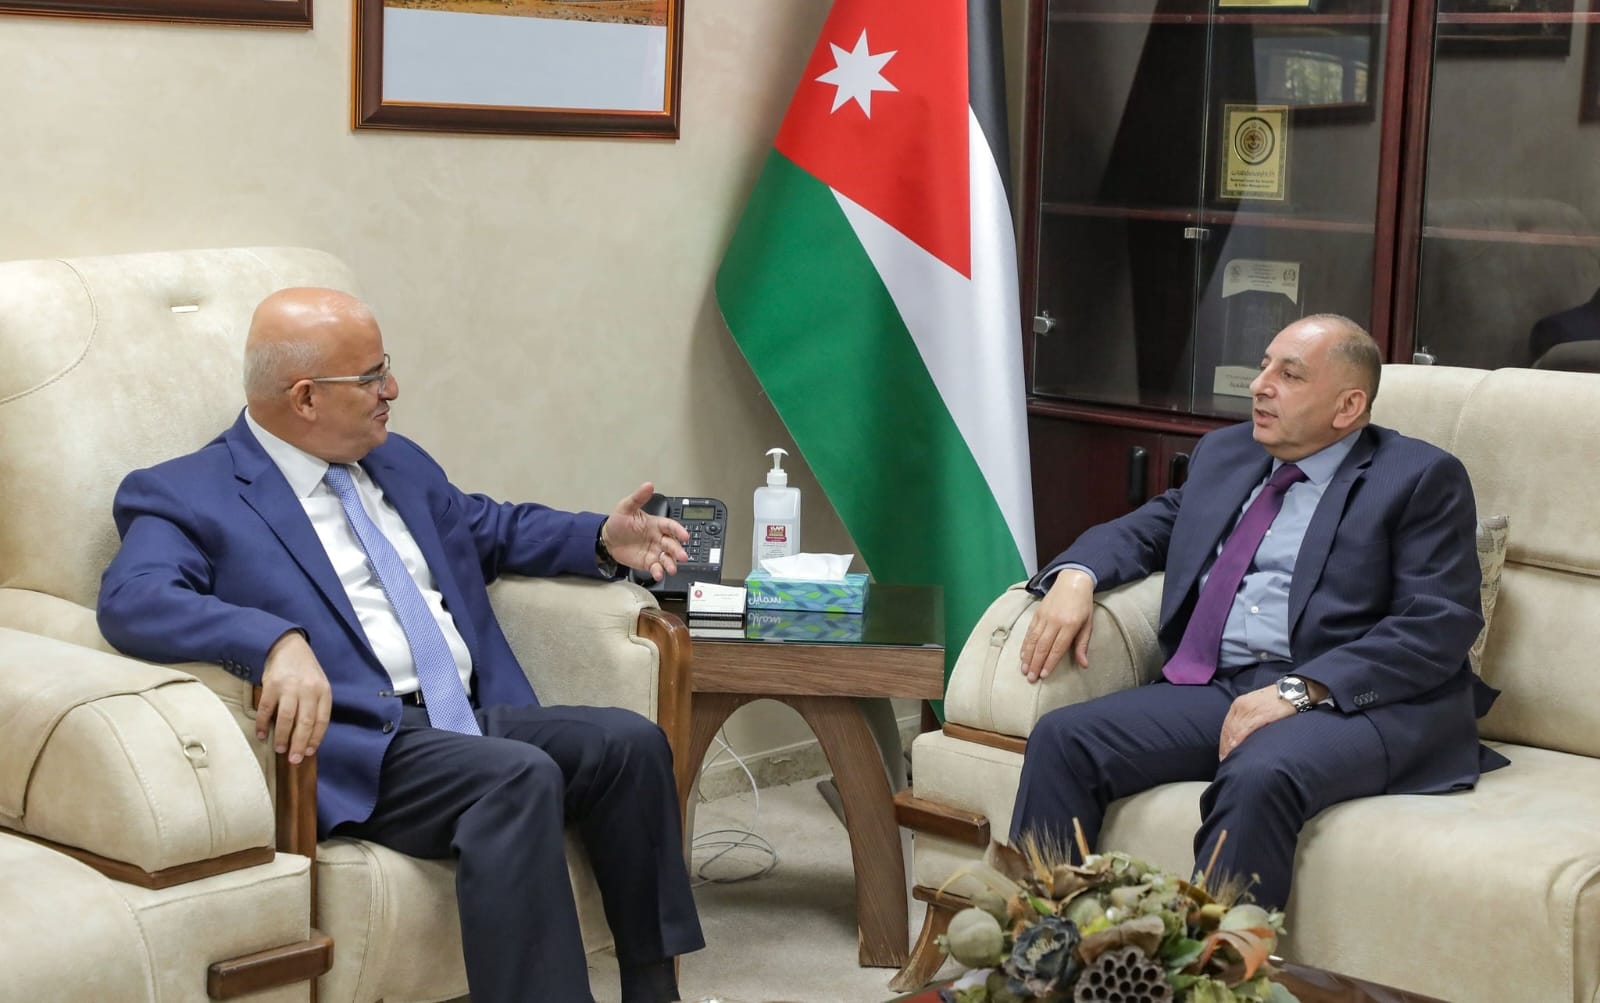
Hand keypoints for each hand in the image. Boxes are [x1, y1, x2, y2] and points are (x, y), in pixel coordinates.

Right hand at [255, 631, 331, 765]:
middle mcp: (308, 690)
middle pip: (305, 723)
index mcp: (323, 691)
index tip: (308, 753)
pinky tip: (262, 735)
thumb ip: (315, 706)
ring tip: (280, 750)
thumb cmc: (305, 672)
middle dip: (299, 744)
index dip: (315, 739)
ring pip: (287, 718)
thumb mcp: (318, 685)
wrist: (287, 646)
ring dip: (282, 737)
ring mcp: (289, 687)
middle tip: (294, 759)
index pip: (322, 720)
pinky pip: (267, 710)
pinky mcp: (271, 685)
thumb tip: (308, 737)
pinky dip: (264, 725)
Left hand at [601, 482, 689, 581]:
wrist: (606, 539)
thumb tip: (648, 485)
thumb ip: (638, 497)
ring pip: (667, 558)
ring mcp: (654, 551)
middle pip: (672, 544)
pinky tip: (659, 574)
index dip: (679, 531)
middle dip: (678, 551)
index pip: (671, 526)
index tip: (685, 536)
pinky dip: (659, 572)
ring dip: (671, 563)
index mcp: (656, 524)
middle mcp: (658, 538)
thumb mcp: (626, 507)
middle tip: (682, 556)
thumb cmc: (619, 522)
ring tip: (671, 568)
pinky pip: (656, 568)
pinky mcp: (648, 563)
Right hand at [1019, 568, 1094, 682]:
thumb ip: (1083, 645)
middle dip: (1036, 663)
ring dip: (1027, 656)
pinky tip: (1022, 655)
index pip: (1057, 648)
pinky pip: (1029, 632)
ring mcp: (1044, 617)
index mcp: (1070, 625)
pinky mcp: (1037, 613)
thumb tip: (1084, 665)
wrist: (1072, 581)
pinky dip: (1025, 645)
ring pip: (1033, 640)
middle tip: (1031, 678)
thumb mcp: (1088, 624)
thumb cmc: (1083, 605)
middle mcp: (1055, 621)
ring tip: (1024, 670)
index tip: (1044, 675)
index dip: (1050, 662)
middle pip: (1042, 646)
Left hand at [1218, 685, 1294, 758]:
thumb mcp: (1258, 705)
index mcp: (1240, 704)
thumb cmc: (1278, 700)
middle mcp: (1241, 706)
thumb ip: (1249, 717)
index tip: (1223, 754)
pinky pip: (1246, 729)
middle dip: (1225, 746)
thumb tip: (1244, 733)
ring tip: (1229, 760)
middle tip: (1224, 761)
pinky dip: (1239, 740)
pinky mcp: (1261, 714)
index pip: (1227, 726)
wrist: (1295, 689)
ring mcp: (1250, 709)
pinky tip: (1237, 749)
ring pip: (1234, 731)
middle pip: (1228, 730)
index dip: (1224, 741)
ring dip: (1230, 747)